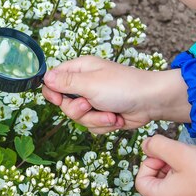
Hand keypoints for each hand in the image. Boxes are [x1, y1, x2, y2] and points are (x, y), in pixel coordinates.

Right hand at [41, 55, 190, 133]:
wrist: (152, 102)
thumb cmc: (123, 87)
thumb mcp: (90, 83)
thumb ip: (65, 82)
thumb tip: (44, 77)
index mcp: (79, 70)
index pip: (53, 80)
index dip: (52, 92)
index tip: (58, 100)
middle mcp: (84, 84)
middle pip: (64, 104)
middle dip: (79, 110)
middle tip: (91, 105)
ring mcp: (93, 100)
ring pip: (78, 118)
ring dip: (95, 120)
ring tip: (111, 114)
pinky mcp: (102, 114)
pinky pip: (91, 126)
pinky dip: (103, 125)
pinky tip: (116, 119)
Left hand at [135, 135, 195, 195]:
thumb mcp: (179, 152)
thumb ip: (157, 145)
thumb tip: (145, 145)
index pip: (141, 178)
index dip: (150, 161)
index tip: (167, 154)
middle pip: (154, 182)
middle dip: (164, 165)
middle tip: (181, 157)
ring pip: (169, 185)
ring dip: (176, 170)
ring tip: (192, 163)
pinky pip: (182, 192)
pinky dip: (186, 179)